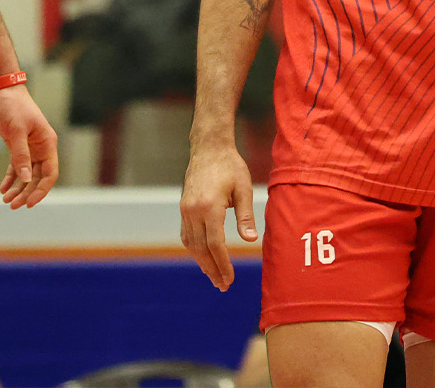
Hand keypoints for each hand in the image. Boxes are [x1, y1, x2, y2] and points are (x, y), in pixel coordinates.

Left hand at [0, 82, 58, 208]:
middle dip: (27, 193)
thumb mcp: (16, 130)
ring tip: (6, 200)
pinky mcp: (17, 146)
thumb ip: (21, 155)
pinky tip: (3, 188)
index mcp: (47, 143)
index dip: (42, 190)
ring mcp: (30, 148)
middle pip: (37, 178)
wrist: (1, 89)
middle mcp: (41, 148)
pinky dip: (11, 179)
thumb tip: (25, 179)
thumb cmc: (12, 105)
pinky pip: (17, 167)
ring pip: (27, 175)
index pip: (50, 173)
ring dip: (18, 188)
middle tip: (13, 205)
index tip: (29, 202)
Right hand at [180, 140, 256, 290]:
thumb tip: (250, 241)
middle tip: (223, 286)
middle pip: (202, 249)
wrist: (209, 148)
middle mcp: (193, 211)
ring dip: (203, 263)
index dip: (223, 264)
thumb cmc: (230, 166)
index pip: (216, 244)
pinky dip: (195, 249)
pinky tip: (204, 258)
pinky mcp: (184, 208)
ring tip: (214, 277)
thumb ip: (246, 216)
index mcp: (209, 207)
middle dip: (213, 269)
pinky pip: (187, 235)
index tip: (230, 279)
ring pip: (192, 244)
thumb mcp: (244, 188)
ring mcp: (185, 210)